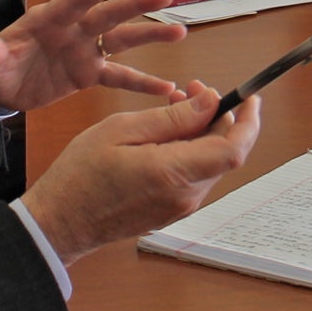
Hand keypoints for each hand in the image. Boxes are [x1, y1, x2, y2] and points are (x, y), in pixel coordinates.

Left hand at [0, 0, 184, 113]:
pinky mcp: (89, 73)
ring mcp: (84, 50)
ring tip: (181, 32)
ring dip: (150, 36)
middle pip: (108, 15)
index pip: (74, 2)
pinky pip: (120, 78)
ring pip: (122, 40)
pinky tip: (168, 88)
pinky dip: (143, 83)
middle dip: (135, 5)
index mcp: (48, 19)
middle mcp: (72, 30)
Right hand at [20, 83, 262, 263]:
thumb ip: (173, 117)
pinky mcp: (172, 210)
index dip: (249, 121)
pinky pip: (195, 174)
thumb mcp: (123, 130)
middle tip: (192, 88)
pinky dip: (190, 149)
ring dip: (201, 131)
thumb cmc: (81, 175)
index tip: (250, 98)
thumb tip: (210, 102)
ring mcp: (181, 207)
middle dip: (217, 116)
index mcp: (174, 173)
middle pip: (224, 152)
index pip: (233, 149)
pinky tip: (166, 133)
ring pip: (210, 161)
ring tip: (172, 106)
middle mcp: (185, 195)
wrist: (61, 222)